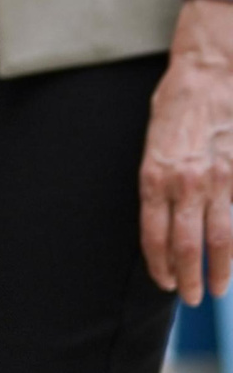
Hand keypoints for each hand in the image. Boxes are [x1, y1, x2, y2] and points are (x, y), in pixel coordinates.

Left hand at [142, 0, 232, 300]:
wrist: (210, 74)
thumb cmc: (177, 102)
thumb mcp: (153, 139)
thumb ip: (158, 177)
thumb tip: (163, 212)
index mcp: (154, 174)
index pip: (153, 234)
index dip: (158, 263)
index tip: (162, 281)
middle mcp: (184, 184)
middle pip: (185, 246)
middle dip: (187, 277)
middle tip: (190, 297)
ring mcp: (217, 182)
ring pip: (219, 240)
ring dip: (218, 270)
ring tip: (217, 289)